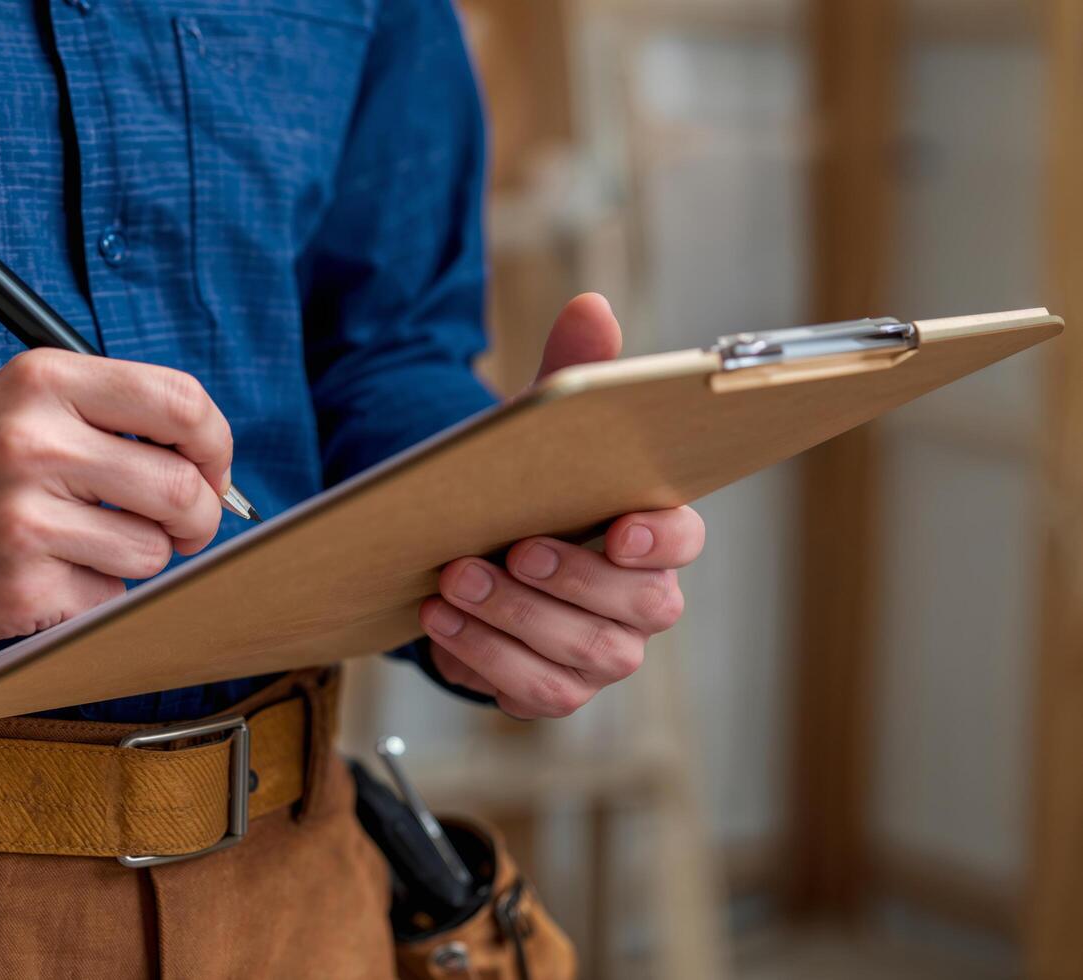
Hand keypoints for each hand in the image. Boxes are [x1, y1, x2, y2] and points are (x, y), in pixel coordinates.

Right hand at [0, 348, 232, 643]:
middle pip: (180, 487)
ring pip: (152, 550)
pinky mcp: (22, 587)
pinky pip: (112, 596)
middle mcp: (35, 444)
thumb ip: (118, 412)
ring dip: (141, 556)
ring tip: (95, 544)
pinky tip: (56, 573)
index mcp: (45, 381)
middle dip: (198, 516)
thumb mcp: (32, 400)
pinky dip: (99, 592)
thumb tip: (213, 463)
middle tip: (181, 525)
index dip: (215, 443)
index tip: (209, 467)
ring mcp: (26, 520)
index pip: (180, 401)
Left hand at [419, 294, 705, 717]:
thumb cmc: (522, 490)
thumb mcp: (537, 431)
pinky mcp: (554, 689)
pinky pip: (538, 692)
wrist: (466, 555)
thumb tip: (591, 306)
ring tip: (454, 581)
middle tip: (514, 551)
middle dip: (572, 581)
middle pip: (640, 607)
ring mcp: (603, 654)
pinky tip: (443, 625)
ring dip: (516, 620)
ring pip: (586, 655)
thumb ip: (569, 372)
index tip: (622, 531)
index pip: (684, 540)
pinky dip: (487, 661)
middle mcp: (641, 602)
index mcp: (652, 533)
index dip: (662, 540)